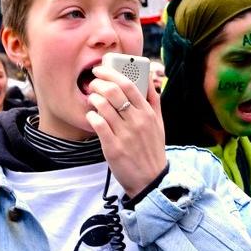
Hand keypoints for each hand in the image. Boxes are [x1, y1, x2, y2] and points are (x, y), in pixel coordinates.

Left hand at [86, 65, 166, 197]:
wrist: (151, 180)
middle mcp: (137, 122)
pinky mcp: (113, 147)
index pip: (130, 85)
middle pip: (114, 92)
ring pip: (103, 106)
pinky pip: (98, 125)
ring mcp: (125, 135)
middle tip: (92, 83)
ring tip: (91, 99)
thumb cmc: (152, 149)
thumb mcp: (159, 124)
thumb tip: (149, 77)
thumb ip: (154, 100)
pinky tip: (91, 116)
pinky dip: (91, 116)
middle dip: (99, 83)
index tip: (101, 69)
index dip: (112, 73)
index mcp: (148, 113)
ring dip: (93, 98)